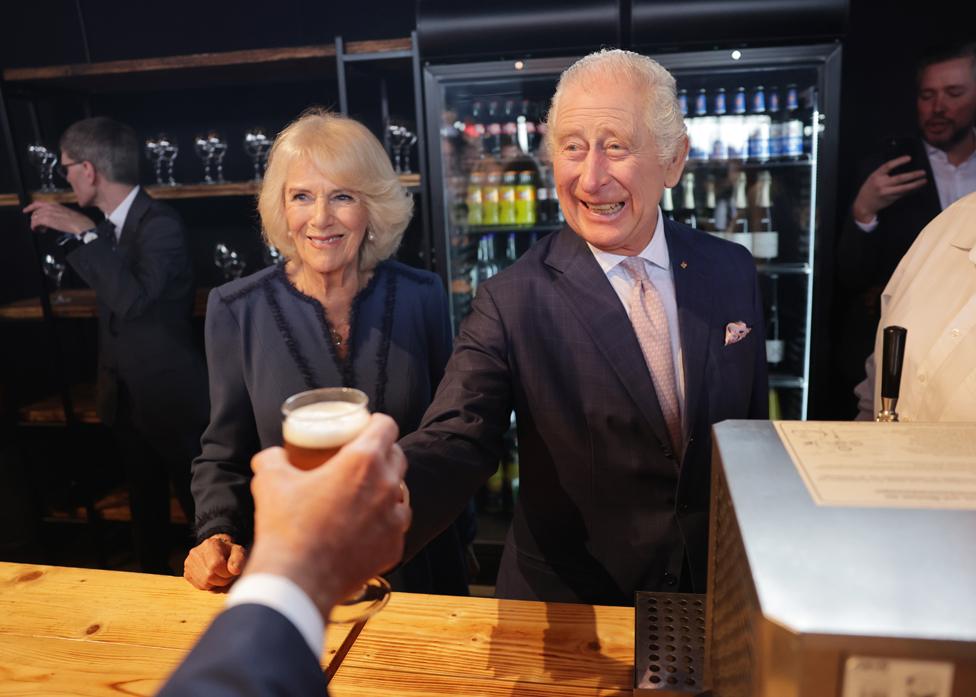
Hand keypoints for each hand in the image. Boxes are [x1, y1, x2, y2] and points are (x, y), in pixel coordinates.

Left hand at [23, 201, 93, 234]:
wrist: (83, 225)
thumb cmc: (80, 222)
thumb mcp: (68, 214)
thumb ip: (59, 214)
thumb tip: (55, 220)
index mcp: (57, 205)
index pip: (39, 203)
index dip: (31, 207)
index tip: (26, 210)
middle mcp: (52, 207)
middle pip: (36, 211)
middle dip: (35, 219)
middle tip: (37, 226)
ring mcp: (50, 212)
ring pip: (35, 217)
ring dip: (35, 224)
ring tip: (39, 229)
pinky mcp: (48, 219)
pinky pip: (36, 222)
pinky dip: (35, 227)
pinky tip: (39, 230)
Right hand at [183, 534, 247, 589]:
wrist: (215, 549)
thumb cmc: (228, 551)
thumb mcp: (238, 551)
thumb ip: (239, 560)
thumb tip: (234, 570)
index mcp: (210, 544)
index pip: (216, 565)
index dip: (226, 572)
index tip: (232, 571)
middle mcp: (196, 552)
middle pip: (209, 575)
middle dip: (222, 579)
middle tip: (226, 575)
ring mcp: (189, 563)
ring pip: (204, 583)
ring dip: (215, 583)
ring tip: (220, 575)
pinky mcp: (186, 572)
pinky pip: (198, 585)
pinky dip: (208, 584)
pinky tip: (212, 577)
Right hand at [244, 414, 410, 619]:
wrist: (297, 581)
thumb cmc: (286, 527)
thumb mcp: (270, 482)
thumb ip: (273, 460)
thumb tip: (271, 456)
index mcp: (363, 461)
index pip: (386, 426)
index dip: (377, 422)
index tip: (366, 427)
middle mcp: (387, 486)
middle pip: (397, 456)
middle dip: (382, 453)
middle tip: (361, 460)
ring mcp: (395, 518)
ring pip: (400, 493)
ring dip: (386, 489)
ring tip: (364, 495)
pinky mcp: (395, 546)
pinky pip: (396, 526)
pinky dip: (384, 523)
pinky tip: (365, 527)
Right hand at [851, 156, 926, 223]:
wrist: (863, 205)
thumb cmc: (869, 190)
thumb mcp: (873, 178)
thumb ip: (884, 174)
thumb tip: (901, 169)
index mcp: (876, 176)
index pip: (888, 166)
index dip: (899, 161)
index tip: (909, 158)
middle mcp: (881, 184)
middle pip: (900, 178)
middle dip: (913, 175)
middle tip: (923, 172)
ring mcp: (886, 192)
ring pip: (904, 188)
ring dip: (915, 184)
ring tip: (924, 181)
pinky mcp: (890, 199)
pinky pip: (903, 194)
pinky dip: (911, 190)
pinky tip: (917, 187)